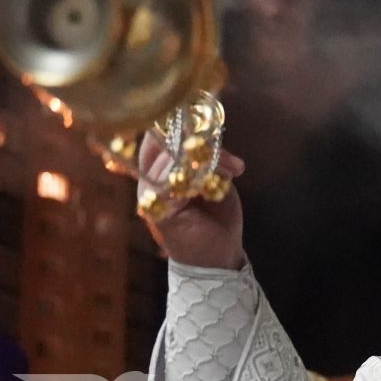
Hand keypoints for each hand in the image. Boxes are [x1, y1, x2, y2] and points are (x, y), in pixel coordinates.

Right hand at [136, 129, 246, 269]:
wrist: (218, 256)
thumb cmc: (215, 216)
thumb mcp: (213, 176)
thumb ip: (205, 154)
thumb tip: (209, 131)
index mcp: (157, 164)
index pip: (160, 129)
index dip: (188, 123)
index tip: (218, 133)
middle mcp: (147, 176)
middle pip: (164, 138)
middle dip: (202, 142)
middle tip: (231, 161)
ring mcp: (149, 194)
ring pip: (172, 156)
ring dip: (208, 161)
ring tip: (233, 171)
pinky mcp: (158, 210)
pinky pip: (175, 180)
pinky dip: (201, 178)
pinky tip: (218, 189)